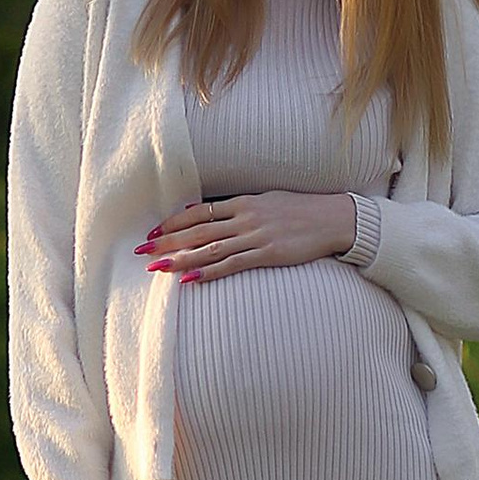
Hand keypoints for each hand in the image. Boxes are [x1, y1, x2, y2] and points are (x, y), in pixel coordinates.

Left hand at [138, 191, 355, 282]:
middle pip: (197, 230)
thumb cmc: (303, 211)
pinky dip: (209, 271)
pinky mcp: (268, 254)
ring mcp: (256, 235)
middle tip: (143, 250)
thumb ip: (242, 208)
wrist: (335, 219)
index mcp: (244, 202)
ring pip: (210, 248)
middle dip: (167, 240)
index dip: (175, 221)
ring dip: (180, 258)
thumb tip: (214, 214)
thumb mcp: (269, 201)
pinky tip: (190, 278)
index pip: (200, 211)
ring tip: (158, 267)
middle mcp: (246, 217)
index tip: (154, 231)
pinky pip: (232, 264)